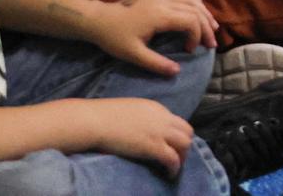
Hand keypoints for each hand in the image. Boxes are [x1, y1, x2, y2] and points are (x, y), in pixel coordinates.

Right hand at [77, 98, 192, 174]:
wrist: (96, 121)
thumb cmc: (103, 117)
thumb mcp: (129, 111)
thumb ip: (140, 118)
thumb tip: (141, 130)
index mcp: (156, 108)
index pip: (177, 122)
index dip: (175, 136)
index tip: (170, 146)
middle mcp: (162, 118)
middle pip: (187, 131)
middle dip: (184, 145)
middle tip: (177, 158)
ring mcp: (159, 132)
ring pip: (185, 144)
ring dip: (183, 157)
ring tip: (174, 167)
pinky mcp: (154, 147)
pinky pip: (173, 158)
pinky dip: (175, 168)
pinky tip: (169, 174)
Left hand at [86, 0, 217, 73]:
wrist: (99, 19)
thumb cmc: (115, 38)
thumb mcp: (133, 55)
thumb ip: (156, 64)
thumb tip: (177, 71)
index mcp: (160, 15)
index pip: (190, 21)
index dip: (197, 36)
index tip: (190, 51)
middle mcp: (164, 1)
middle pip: (195, 10)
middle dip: (207, 27)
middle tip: (211, 44)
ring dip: (204, 13)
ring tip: (212, 27)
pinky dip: (194, 1)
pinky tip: (197, 8)